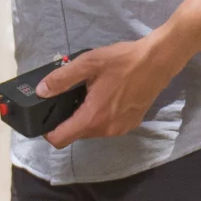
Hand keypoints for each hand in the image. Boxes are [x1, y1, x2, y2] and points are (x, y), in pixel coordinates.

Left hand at [42, 38, 183, 146]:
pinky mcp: (131, 124)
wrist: (158, 61)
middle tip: (71, 94)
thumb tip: (42, 91)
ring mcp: (120, 129)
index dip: (49, 131)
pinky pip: (107, 126)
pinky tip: (107, 95)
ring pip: (92, 130)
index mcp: (93, 117)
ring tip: (90, 92)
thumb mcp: (88, 63)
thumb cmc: (123, 61)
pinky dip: (101, 116)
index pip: (61, 139)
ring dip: (86, 116)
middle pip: (76, 134)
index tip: (47, 116)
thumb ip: (62, 78)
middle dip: (69, 118)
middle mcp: (106, 130)